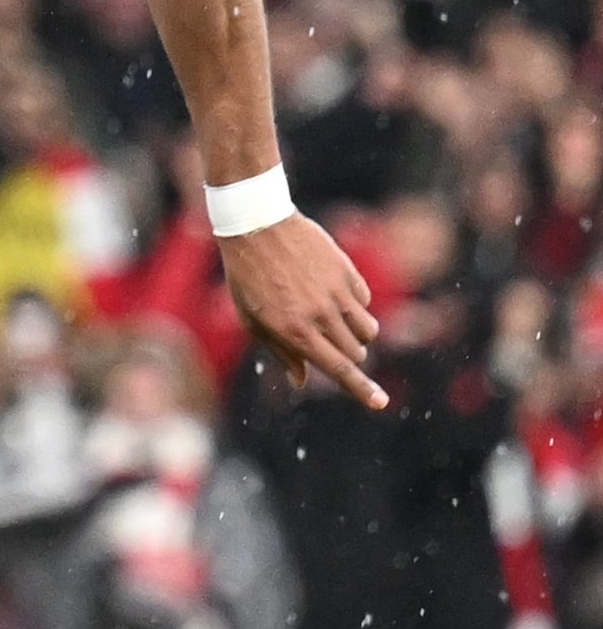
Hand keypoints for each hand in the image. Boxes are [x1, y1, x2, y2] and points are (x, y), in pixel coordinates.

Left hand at [220, 214, 388, 410]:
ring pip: (368, 330)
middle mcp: (320, 315)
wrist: (256, 225)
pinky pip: (364, 301)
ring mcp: (336, 293)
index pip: (338, 369)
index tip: (380, 402)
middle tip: (327, 340)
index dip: (361, 389)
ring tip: (332, 318)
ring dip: (356, 333)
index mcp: (294, 331)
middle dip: (348, 354)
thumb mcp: (251, 318)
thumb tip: (301, 381)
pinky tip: (329, 288)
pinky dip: (354, 303)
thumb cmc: (247, 276)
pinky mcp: (347, 272)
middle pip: (356, 353)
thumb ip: (281, 351)